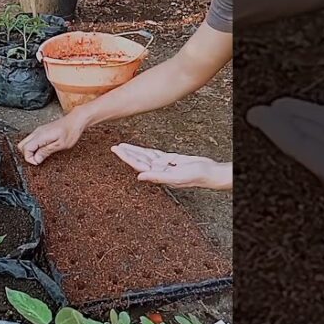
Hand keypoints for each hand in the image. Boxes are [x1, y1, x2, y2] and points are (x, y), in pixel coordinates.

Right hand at [18, 115, 84, 164]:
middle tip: (38, 159)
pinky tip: (43, 149)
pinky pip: (31, 140)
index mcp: (40, 136)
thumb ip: (46, 151)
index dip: (30, 158)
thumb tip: (36, 159)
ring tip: (41, 155)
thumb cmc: (71, 131)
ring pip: (25, 143)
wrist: (76, 120)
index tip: (38, 162)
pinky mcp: (41, 131)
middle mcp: (36, 132)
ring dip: (30, 151)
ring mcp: (38, 131)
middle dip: (27, 155)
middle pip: (21, 146)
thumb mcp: (60, 145)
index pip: (25, 149)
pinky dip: (34, 147)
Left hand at [111, 143, 231, 189]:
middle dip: (127, 153)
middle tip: (114, 147)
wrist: (209, 172)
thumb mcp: (176, 177)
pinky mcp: (171, 159)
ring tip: (123, 146)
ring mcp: (164, 165)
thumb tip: (140, 177)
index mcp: (158, 175)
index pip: (138, 165)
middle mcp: (159, 170)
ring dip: (134, 151)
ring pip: (145, 156)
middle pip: (139, 160)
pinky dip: (147, 151)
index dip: (127, 157)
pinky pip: (155, 154)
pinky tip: (139, 149)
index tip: (117, 150)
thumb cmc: (196, 177)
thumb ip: (157, 177)